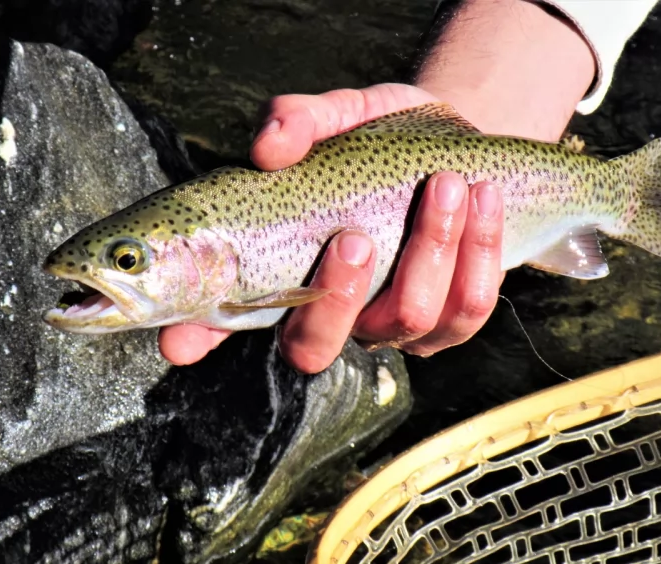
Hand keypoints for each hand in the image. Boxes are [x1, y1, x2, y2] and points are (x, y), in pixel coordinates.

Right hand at [159, 84, 504, 372]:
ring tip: (447, 182)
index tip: (180, 344)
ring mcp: (389, 325)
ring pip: (407, 319)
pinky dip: (478, 252)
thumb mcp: (336, 117)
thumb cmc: (375, 140)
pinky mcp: (448, 323)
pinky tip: (480, 198)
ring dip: (430, 249)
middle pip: (315, 348)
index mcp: (281, 272)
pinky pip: (466, 309)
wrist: (454, 146)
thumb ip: (298, 122)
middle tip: (355, 237)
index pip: (226, 319)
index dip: (200, 337)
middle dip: (337, 299)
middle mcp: (328, 313)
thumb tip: (269, 147)